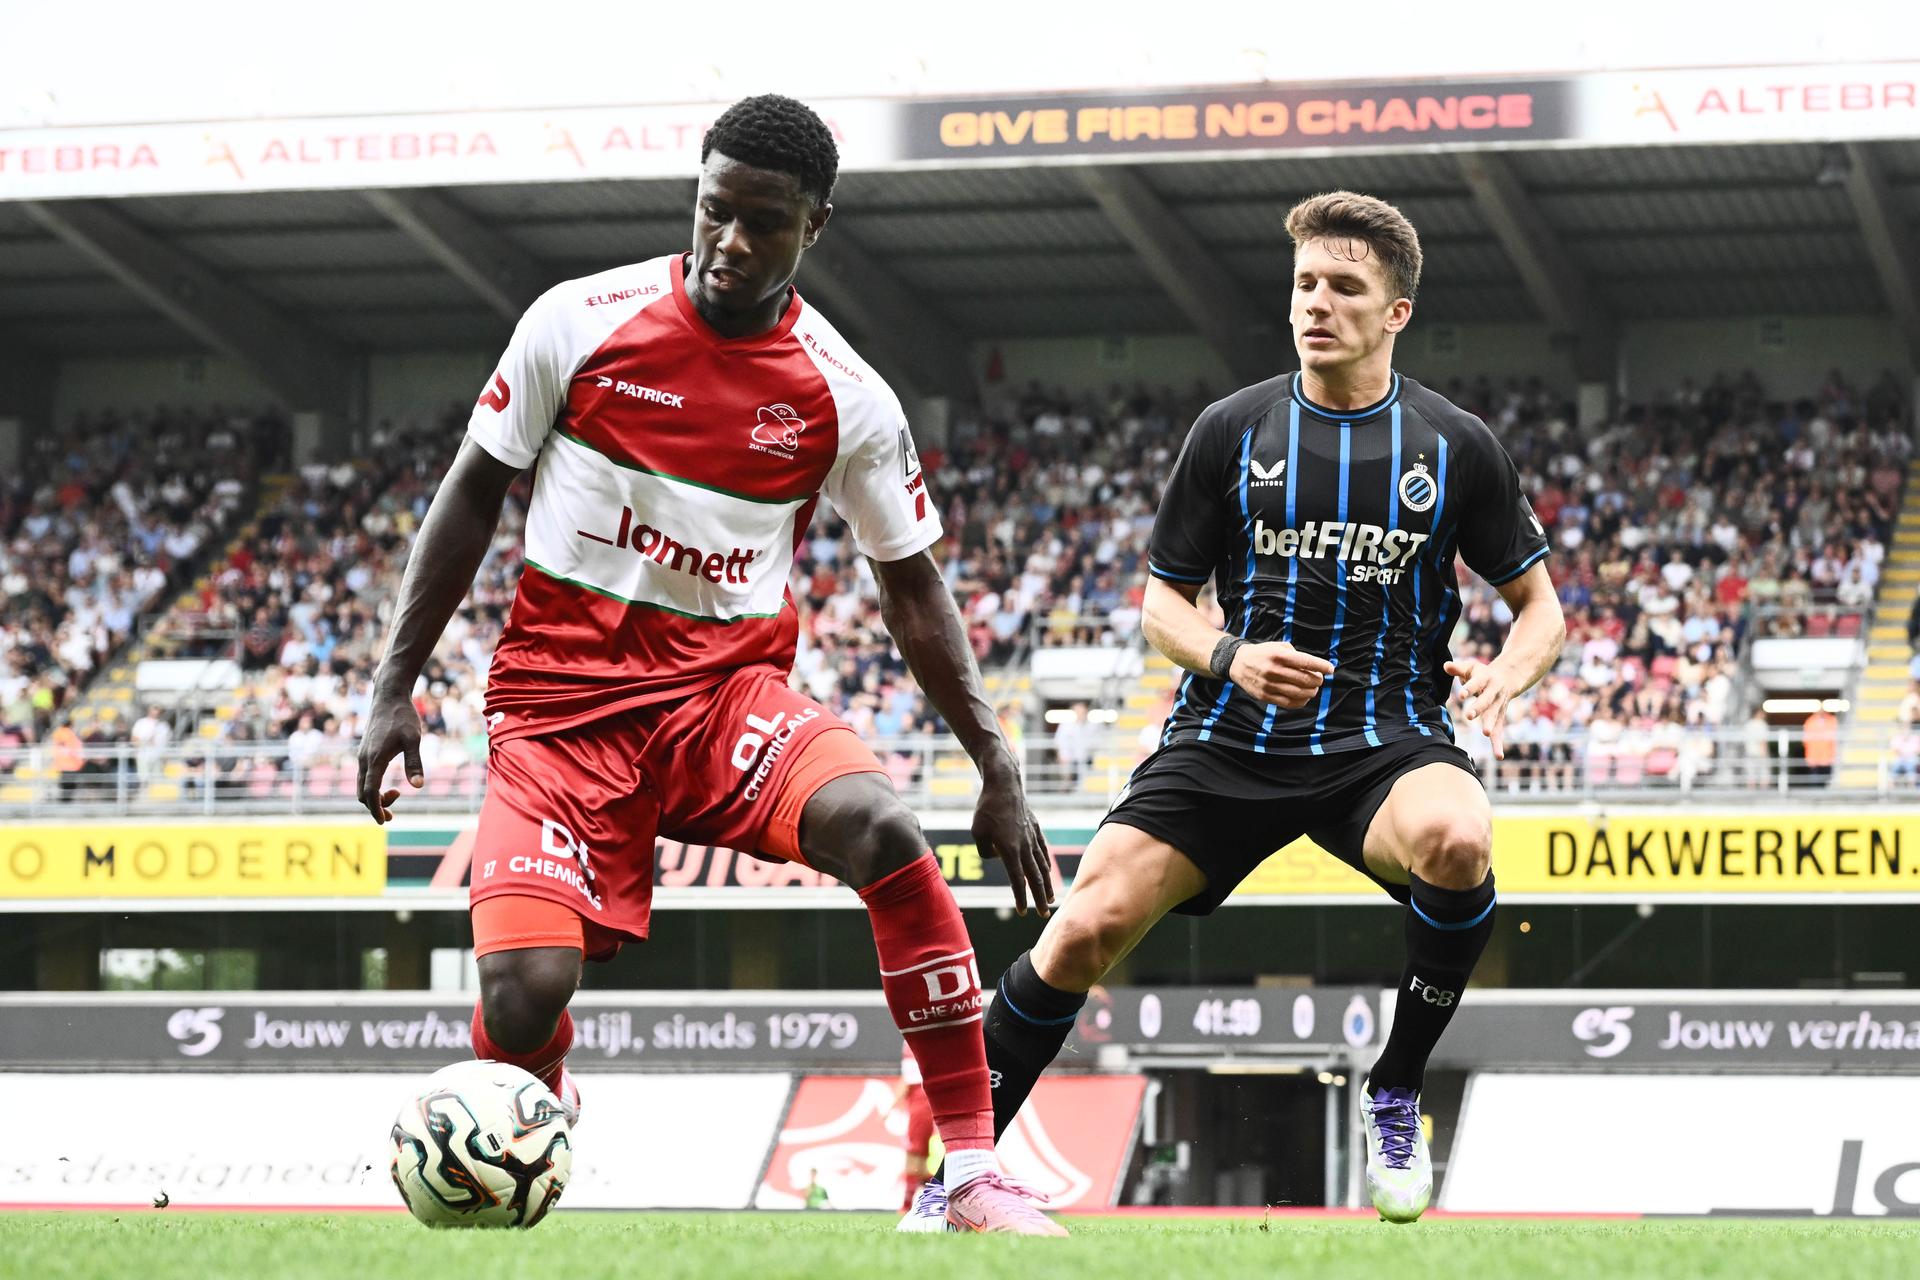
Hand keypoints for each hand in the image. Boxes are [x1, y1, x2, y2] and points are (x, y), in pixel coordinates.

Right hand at [356, 685, 424, 823]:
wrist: (388, 696)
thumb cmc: (403, 716)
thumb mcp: (414, 739)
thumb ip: (415, 763)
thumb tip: (419, 786)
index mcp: (374, 759)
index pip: (370, 792)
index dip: (376, 809)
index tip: (385, 821)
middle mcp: (363, 759)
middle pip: (363, 792)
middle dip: (376, 805)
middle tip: (394, 812)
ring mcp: (362, 755)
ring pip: (362, 784)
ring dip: (375, 795)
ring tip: (396, 795)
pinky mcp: (365, 751)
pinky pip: (364, 775)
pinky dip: (373, 785)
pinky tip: (389, 782)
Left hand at [973, 749, 1055, 917]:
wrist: (1004, 784)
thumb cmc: (986, 808)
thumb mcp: (977, 833)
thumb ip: (986, 852)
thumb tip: (997, 857)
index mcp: (1010, 849)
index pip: (1016, 879)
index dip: (1020, 897)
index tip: (1022, 912)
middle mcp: (1024, 846)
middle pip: (1034, 877)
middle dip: (1039, 898)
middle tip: (1044, 915)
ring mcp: (1032, 837)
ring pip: (1042, 866)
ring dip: (1046, 884)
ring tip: (1050, 899)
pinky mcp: (1035, 829)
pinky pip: (1043, 851)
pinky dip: (1046, 864)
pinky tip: (1048, 872)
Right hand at [1228, 641, 1335, 708]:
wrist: (1237, 663)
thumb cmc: (1263, 654)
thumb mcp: (1278, 647)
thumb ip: (1295, 655)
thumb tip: (1314, 667)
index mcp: (1279, 656)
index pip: (1306, 662)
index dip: (1322, 667)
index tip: (1331, 669)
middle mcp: (1274, 670)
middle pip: (1305, 680)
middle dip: (1317, 681)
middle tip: (1319, 680)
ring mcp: (1269, 685)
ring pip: (1299, 693)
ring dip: (1311, 692)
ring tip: (1313, 689)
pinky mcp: (1265, 696)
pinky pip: (1289, 703)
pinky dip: (1301, 702)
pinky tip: (1304, 697)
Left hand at [1445, 656, 1516, 758]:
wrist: (1509, 677)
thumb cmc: (1482, 673)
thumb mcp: (1471, 667)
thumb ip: (1458, 668)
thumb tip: (1446, 666)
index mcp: (1486, 679)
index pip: (1476, 683)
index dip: (1468, 688)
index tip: (1460, 694)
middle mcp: (1494, 692)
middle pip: (1486, 700)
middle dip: (1478, 707)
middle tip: (1469, 715)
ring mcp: (1498, 705)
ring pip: (1494, 715)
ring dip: (1490, 725)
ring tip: (1485, 734)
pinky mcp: (1499, 716)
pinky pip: (1499, 730)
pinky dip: (1498, 743)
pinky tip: (1498, 756)